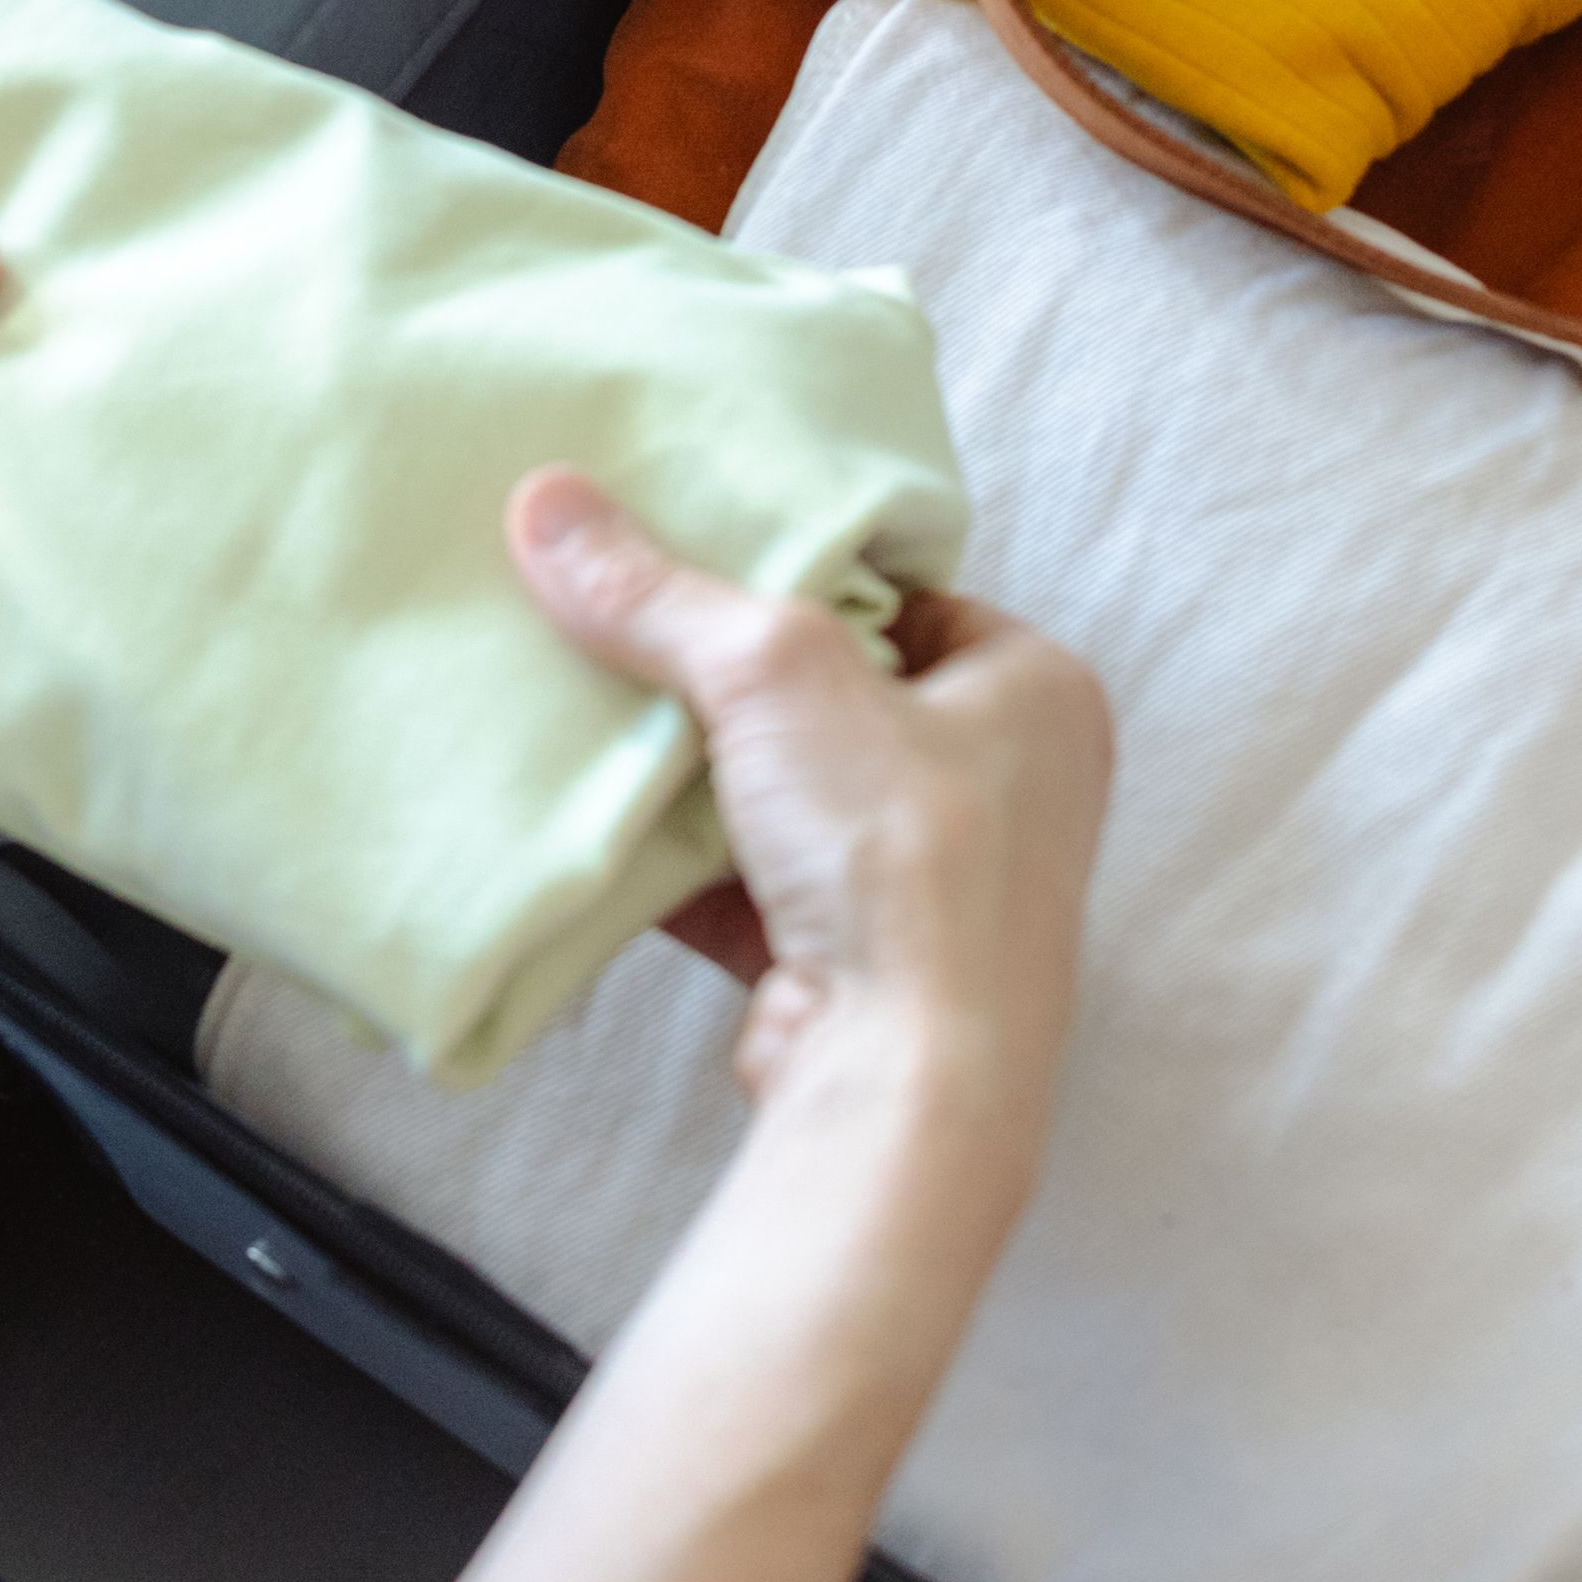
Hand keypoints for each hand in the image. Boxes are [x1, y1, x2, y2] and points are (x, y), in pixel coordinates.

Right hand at [504, 471, 1106, 1165]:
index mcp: (1038, 692)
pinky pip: (759, 891)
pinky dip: (687, 869)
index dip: (808, 580)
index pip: (911, 598)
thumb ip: (656, 591)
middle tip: (636, 632)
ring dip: (706, 778)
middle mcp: (1009, 789)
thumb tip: (544, 500)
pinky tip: (603, 832)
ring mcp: (941, 888)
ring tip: (602, 719)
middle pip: (842, 701)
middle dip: (740, 684)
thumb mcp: (771, 672)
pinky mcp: (865, 967)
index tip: (706, 560)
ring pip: (795, 800)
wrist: (906, 1080)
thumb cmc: (901, 854)